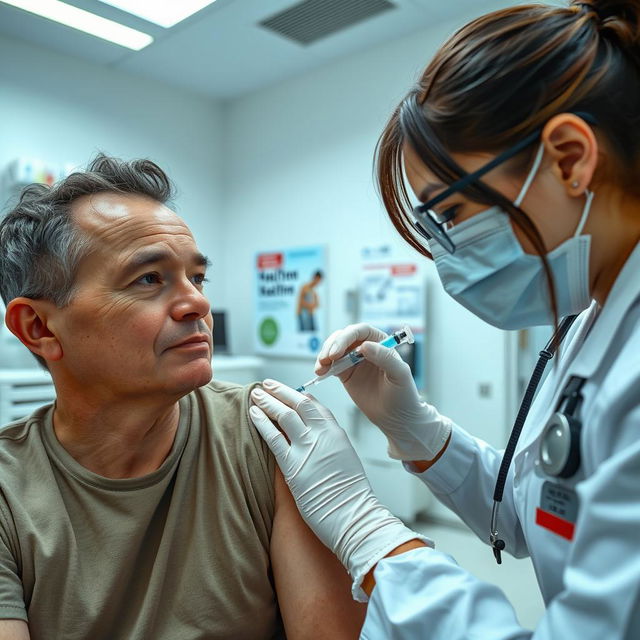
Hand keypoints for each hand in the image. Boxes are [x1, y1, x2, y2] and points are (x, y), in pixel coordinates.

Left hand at [249, 380, 429, 600]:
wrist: (354, 515)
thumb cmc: (351, 496)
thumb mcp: (346, 460)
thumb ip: (331, 445)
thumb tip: (318, 440)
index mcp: (337, 433)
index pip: (316, 406)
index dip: (300, 396)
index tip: (290, 392)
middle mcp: (323, 435)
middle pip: (299, 404)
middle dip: (281, 391)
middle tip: (267, 384)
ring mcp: (308, 448)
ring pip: (284, 415)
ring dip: (268, 402)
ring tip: (255, 394)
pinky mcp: (293, 466)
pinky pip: (273, 438)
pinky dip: (262, 422)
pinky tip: (252, 413)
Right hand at [315, 323, 451, 460]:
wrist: (396, 418)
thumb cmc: (404, 394)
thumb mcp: (399, 374)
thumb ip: (385, 357)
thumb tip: (364, 346)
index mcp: (381, 343)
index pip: (361, 331)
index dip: (347, 336)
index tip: (339, 350)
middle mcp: (366, 348)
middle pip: (344, 337)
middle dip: (332, 345)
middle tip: (327, 358)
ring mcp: (354, 360)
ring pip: (334, 348)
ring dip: (324, 355)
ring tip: (321, 367)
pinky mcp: (345, 373)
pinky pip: (331, 365)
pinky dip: (323, 366)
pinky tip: (320, 372)